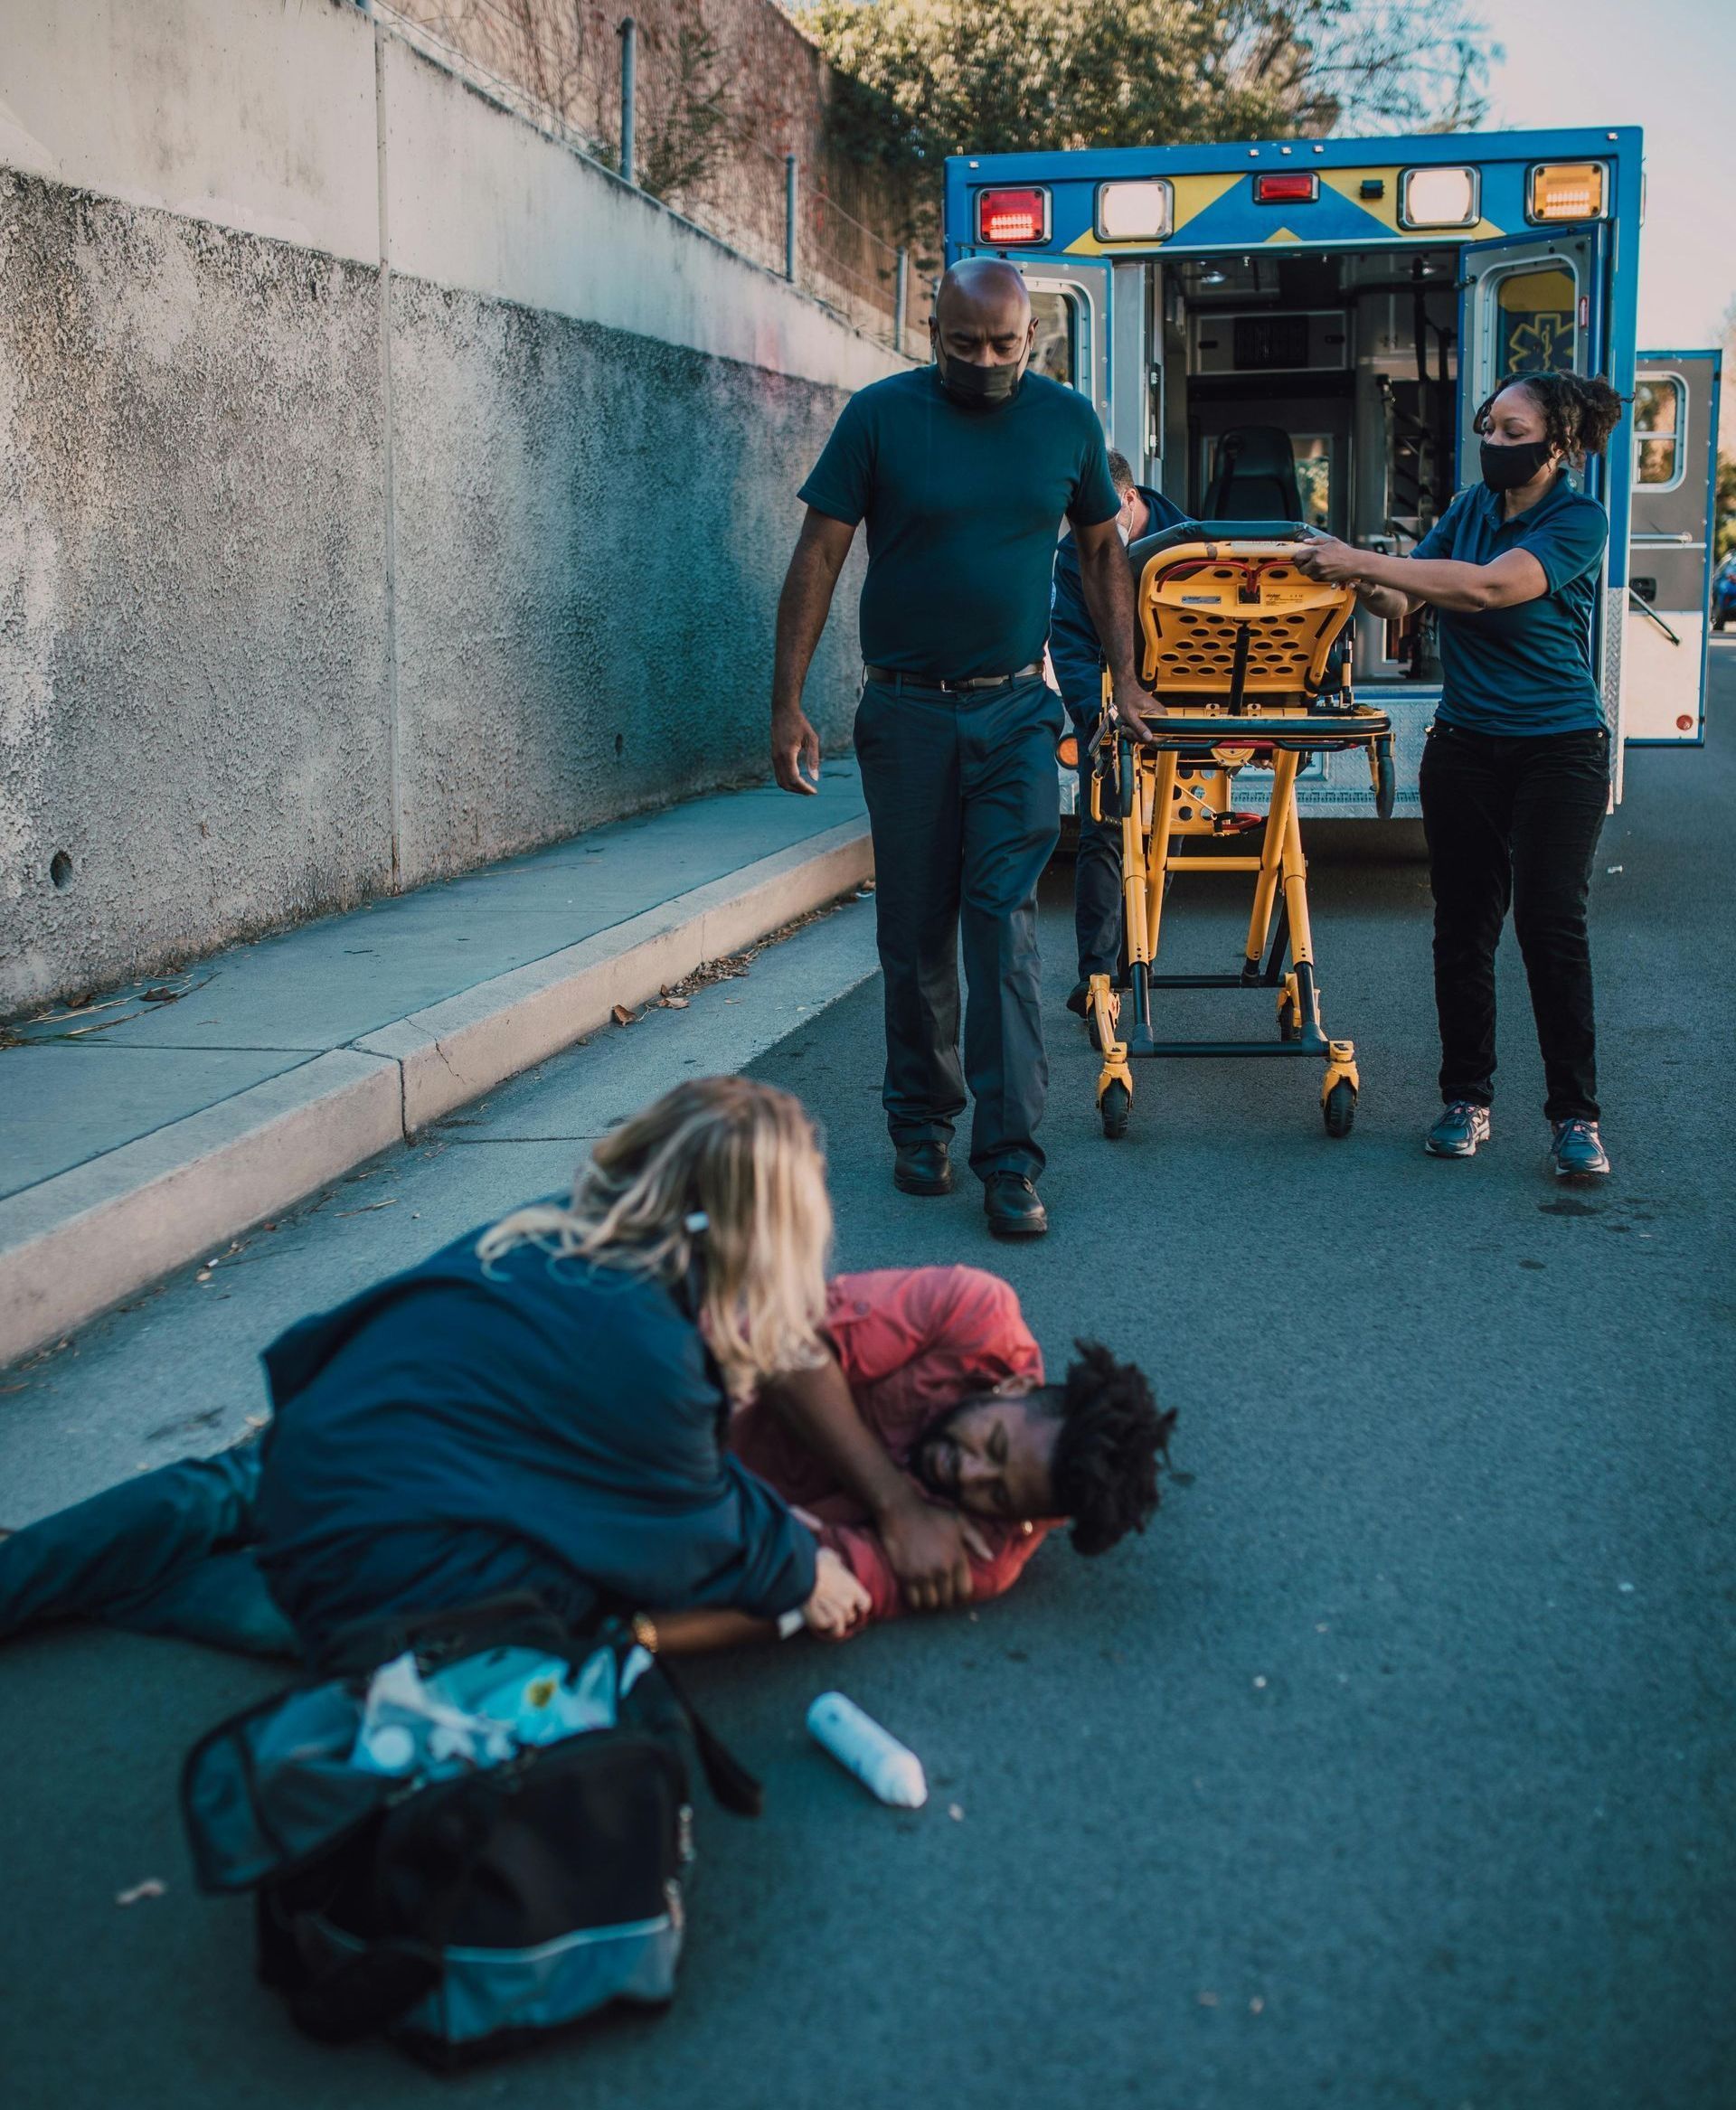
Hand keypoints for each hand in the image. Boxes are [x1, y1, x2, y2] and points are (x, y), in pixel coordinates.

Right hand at [772, 703, 820, 794]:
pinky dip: (788, 781)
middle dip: (799, 791)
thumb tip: (815, 778)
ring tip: (806, 788)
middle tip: (812, 792)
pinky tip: (799, 779)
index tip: (814, 791)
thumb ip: (813, 758)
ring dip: (793, 788)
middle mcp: (778, 758)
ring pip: (780, 781)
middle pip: (786, 784)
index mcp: (787, 754)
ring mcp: (774, 758)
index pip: (794, 778)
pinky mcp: (773, 756)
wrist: (783, 712)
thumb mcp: (812, 739)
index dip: (804, 788)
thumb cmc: (800, 723)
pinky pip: (779, 775)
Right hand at [802, 1546, 870, 1636]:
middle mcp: (847, 1603)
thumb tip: (837, 1559)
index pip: (865, 1604)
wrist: (800, 1574)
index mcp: (853, 1589)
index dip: (859, 1606)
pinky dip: (820, 1625)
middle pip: (850, 1616)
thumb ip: (837, 1560)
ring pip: (839, 1628)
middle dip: (843, 1614)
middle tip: (830, 1607)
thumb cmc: (816, 1563)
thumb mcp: (830, 1556)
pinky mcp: (821, 1622)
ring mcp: (835, 1615)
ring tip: (824, 1618)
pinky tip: (814, 1617)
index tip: (853, 1604)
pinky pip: (825, 1628)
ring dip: (833, 1625)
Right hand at [877, 1495, 976, 1611]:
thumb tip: (990, 1558)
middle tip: (941, 1594)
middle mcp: (942, 1570)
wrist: (901, 1510)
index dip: (961, 1595)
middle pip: (947, 1600)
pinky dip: (916, 1601)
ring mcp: (923, 1575)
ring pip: (931, 1603)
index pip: (964, 1591)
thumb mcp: (959, 1521)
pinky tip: (916, 1594)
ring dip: (931, 1601)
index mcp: (957, 1558)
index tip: (956, 1593)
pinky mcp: (905, 1576)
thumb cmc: (932, 1515)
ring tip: (929, 1595)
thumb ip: (977, 1540)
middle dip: (946, 1599)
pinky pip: (913, 1601)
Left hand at [1114, 681, 1166, 741]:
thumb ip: (1140, 728)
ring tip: (1127, 727)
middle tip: (1128, 730)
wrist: (1125, 688)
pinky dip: (1136, 730)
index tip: (1138, 737)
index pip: (1163, 734)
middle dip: (1139, 736)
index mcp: (1159, 713)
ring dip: (1136, 734)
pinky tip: (1130, 727)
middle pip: (1154, 736)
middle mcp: (1160, 715)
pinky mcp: (1151, 718)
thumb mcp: (1130, 715)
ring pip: (1148, 734)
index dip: (1150, 739)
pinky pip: (1146, 729)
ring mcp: (1156, 717)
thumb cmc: (1127, 696)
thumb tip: (1149, 739)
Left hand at [1291, 533, 1365, 586]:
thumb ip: (1317, 540)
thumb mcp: (1331, 541)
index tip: (1299, 558)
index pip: (1298, 557)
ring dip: (1309, 571)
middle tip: (1305, 563)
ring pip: (1307, 575)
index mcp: (1317, 552)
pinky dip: (1316, 575)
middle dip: (1302, 566)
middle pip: (1301, 569)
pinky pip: (1315, 579)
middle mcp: (1317, 563)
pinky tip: (1321, 570)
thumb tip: (1305, 541)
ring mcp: (1320, 572)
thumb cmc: (1344, 551)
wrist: (1355, 563)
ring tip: (1315, 566)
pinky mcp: (1324, 579)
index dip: (1297, 558)